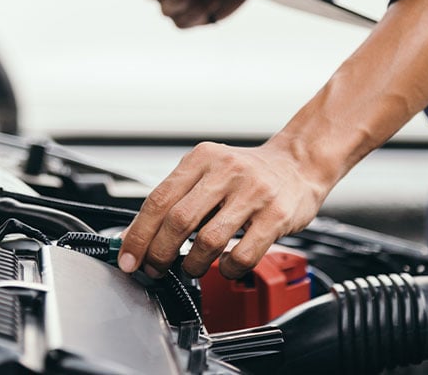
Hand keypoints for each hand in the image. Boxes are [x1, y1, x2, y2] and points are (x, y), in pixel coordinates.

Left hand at [117, 140, 326, 279]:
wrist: (299, 163)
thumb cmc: (247, 173)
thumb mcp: (208, 171)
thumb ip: (176, 198)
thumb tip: (136, 235)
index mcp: (201, 159)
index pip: (158, 199)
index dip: (138, 233)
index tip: (128, 257)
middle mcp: (226, 171)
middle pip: (178, 220)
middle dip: (159, 253)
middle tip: (154, 268)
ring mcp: (253, 193)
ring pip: (208, 240)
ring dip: (192, 264)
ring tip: (191, 268)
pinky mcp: (276, 216)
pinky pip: (242, 254)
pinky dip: (227, 269)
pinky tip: (224, 266)